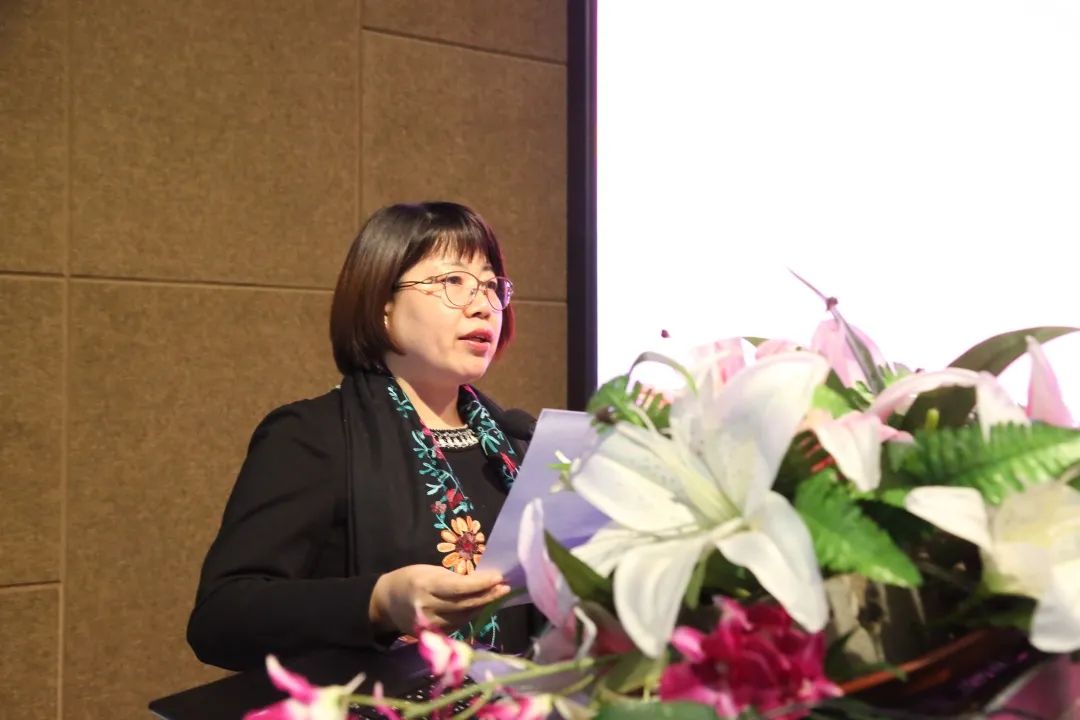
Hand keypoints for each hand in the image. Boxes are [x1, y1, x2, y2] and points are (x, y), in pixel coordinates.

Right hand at [369, 564, 509, 634]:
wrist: (387, 602)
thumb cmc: (412, 579)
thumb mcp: (429, 572)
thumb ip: (454, 578)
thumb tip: (484, 579)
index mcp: (424, 586)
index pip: (458, 588)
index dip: (480, 584)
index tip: (498, 577)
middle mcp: (426, 607)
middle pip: (464, 605)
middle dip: (487, 596)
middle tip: (505, 588)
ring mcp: (429, 624)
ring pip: (463, 617)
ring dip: (483, 606)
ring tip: (498, 596)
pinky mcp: (432, 635)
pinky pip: (457, 625)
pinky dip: (471, 615)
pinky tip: (482, 606)